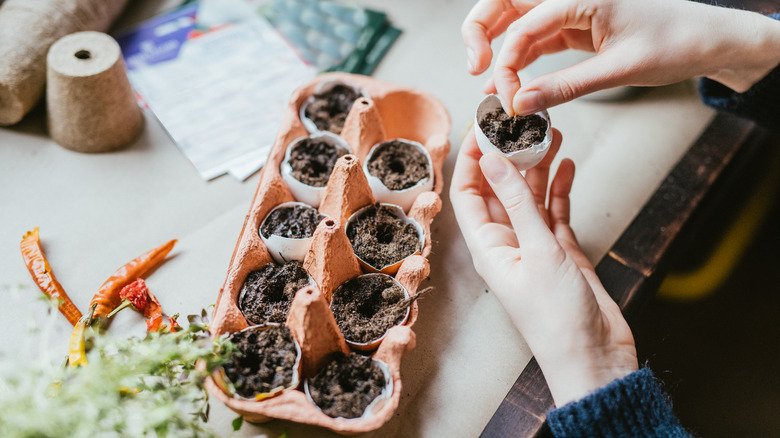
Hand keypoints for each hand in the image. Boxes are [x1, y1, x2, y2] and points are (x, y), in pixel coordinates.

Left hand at [450, 129, 637, 405]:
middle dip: (510, 155)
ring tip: (551, 133)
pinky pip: (555, 211)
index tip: (486, 124)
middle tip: (525, 122)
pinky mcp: (561, 251)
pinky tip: (567, 164)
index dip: (473, 157)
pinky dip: (560, 188)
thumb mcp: (537, 250)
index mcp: (487, 246)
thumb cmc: (558, 317)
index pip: (468, 192)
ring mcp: (534, 246)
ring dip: (538, 166)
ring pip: (530, 196)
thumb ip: (517, 202)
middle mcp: (506, 243)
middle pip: (500, 188)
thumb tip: (491, 158)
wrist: (594, 357)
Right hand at [462, 0, 779, 115]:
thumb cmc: (675, 42)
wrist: (708, 40)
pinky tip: (509, 84)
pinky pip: (535, 39)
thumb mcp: (619, 69)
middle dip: (481, 31)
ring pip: (516, 20)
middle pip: (506, 3)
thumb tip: (522, 104)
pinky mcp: (574, 27)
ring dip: (497, 46)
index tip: (507, 98)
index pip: (524, 23)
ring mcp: (570, 10)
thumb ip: (565, 87)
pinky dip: (519, 60)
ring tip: (486, 81)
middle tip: (475, 67)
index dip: (507, 62)